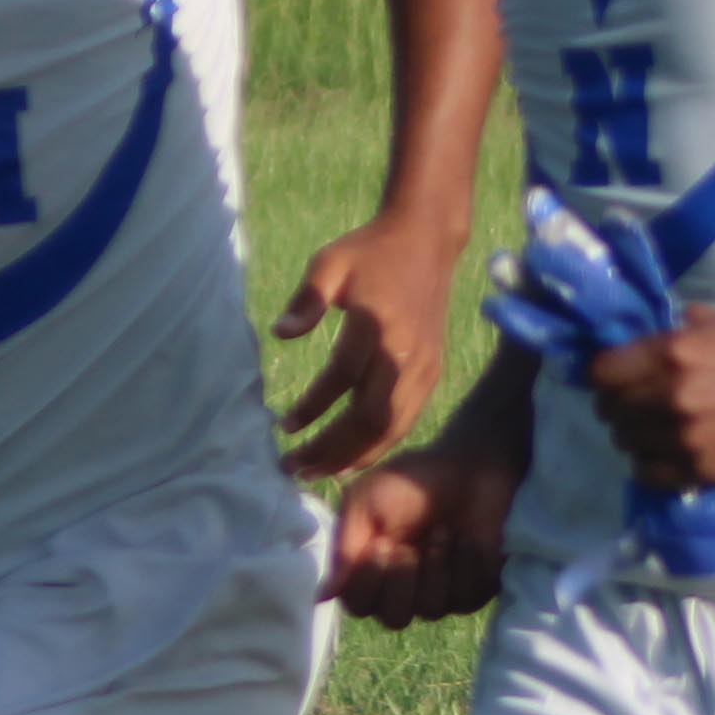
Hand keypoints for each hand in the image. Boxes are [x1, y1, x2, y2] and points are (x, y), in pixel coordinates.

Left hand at [270, 210, 463, 477]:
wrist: (426, 241)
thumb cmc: (369, 253)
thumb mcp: (330, 263)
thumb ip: (307, 300)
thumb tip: (281, 333)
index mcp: (379, 323)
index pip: (342, 377)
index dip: (313, 406)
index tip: (284, 427)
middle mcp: (407, 351)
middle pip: (371, 416)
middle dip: (332, 448)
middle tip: (295, 468)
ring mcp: (425, 366)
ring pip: (392, 426)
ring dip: (354, 455)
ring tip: (317, 472)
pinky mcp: (433, 373)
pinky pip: (407, 420)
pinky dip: (380, 445)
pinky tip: (352, 459)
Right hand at [326, 446, 516, 628]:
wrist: (468, 466)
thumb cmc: (410, 479)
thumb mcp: (364, 501)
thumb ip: (344, 547)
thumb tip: (322, 596)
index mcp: (369, 569)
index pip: (358, 604)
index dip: (368, 583)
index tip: (381, 545)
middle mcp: (402, 588)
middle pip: (394, 618)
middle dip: (402, 582)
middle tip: (409, 547)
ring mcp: (440, 592)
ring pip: (431, 610)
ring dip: (436, 568)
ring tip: (442, 531)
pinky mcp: (474, 589)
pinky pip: (465, 599)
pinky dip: (464, 565)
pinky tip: (466, 538)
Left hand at [577, 307, 714, 489]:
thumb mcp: (714, 324)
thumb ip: (670, 332)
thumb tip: (634, 339)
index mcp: (671, 353)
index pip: (601, 373)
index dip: (605, 377)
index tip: (615, 380)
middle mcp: (671, 395)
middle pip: (609, 410)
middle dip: (617, 407)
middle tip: (634, 406)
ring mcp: (684, 436)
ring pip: (624, 442)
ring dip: (633, 436)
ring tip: (652, 430)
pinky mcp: (699, 468)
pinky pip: (647, 473)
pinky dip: (648, 464)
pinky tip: (663, 453)